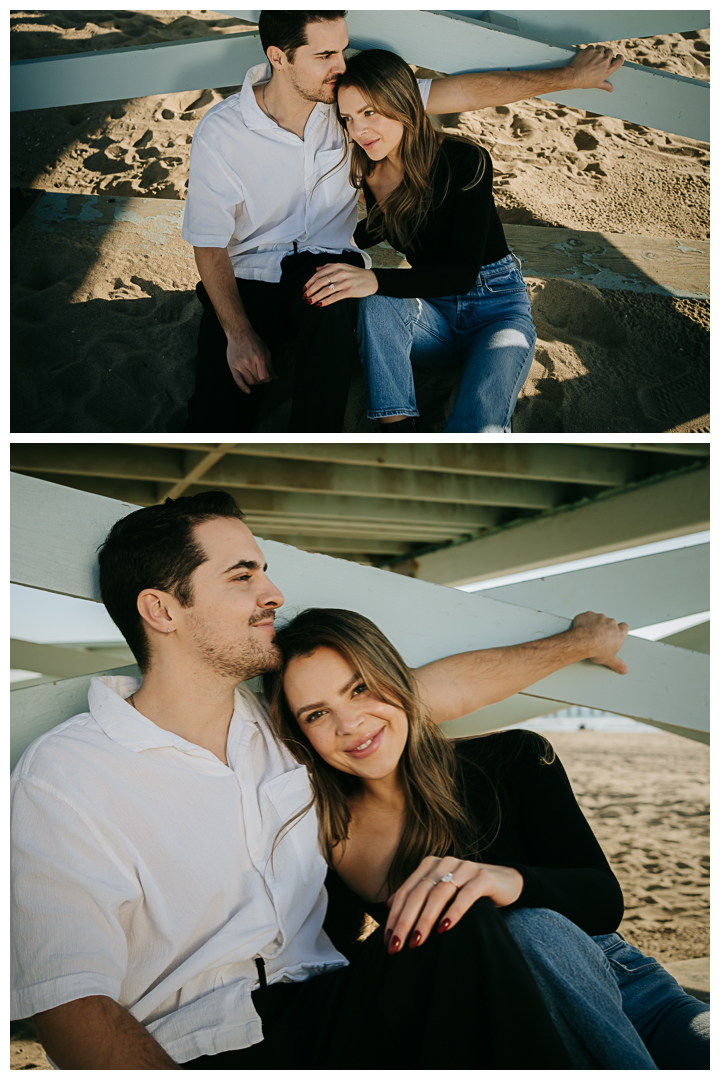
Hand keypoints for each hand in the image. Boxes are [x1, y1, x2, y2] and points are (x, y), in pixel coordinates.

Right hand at [226, 329, 274, 393]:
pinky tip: (248, 391)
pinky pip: (238, 380)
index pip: (265, 376)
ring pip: (250, 381)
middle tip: (262, 376)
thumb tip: (275, 378)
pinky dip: (243, 387)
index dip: (268, 379)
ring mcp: (240, 364)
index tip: (268, 377)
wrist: (239, 333)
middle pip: (258, 379)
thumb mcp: (266, 351)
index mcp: (259, 357)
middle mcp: (249, 362)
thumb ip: (270, 365)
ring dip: (255, 382)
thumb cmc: (254, 341)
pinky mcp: (233, 366)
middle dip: (262, 380)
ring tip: (256, 378)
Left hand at [303, 263, 378, 306]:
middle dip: (310, 290)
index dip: (309, 282)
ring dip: (316, 297)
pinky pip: (334, 297)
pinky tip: (320, 305)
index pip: (318, 274)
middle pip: (320, 282)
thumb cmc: (356, 274)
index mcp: (336, 266)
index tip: (304, 288)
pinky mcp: (349, 291)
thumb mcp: (343, 266)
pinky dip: (326, 301)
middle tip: (304, 297)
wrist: (372, 279)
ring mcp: (344, 282)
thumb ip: (329, 266)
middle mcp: (339, 273)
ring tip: (310, 302)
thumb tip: (316, 269)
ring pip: (326, 290)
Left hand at [384, 856, 523, 953]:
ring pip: (439, 894)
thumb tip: (388, 904)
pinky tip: (444, 927)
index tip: (387, 940)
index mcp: (430, 865)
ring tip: (417, 941)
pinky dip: (454, 911)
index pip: (406, 891)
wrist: (504, 882)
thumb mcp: (440, 891)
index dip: (395, 916)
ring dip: (425, 919)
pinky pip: (466, 895)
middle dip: (405, 921)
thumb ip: (416, 895)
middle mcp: (444, 862)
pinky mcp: (483, 877)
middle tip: (397, 946)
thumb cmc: (466, 891)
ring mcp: (464, 868)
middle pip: (419, 893)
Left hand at [567, 45, 623, 91]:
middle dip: (606, 54)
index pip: (620, 60)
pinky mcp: (590, 49)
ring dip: (598, 51)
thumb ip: (605, 85)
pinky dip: (590, 50)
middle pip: (610, 52)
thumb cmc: (585, 81)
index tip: (617, 56)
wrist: (574, 76)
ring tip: (592, 58)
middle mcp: (605, 60)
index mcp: (608, 69)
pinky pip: (593, 47)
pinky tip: (587, 56)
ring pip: (601, 48)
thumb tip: (611, 89)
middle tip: (599, 59)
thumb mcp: (597, 84)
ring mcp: (598, 54)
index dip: (619, 57)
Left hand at [572, 611, 628, 673]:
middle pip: (610, 623)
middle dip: (604, 628)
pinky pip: (586, 616)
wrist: (584, 641)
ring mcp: (599, 617)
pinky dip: (583, 620)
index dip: (620, 629)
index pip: (624, 627)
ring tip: (588, 633)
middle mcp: (611, 623)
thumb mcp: (610, 660)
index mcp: (618, 633)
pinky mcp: (588, 614)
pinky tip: (580, 628)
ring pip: (597, 618)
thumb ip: (618, 664)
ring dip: (593, 623)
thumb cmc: (598, 649)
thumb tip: (624, 669)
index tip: (615, 633)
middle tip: (598, 636)